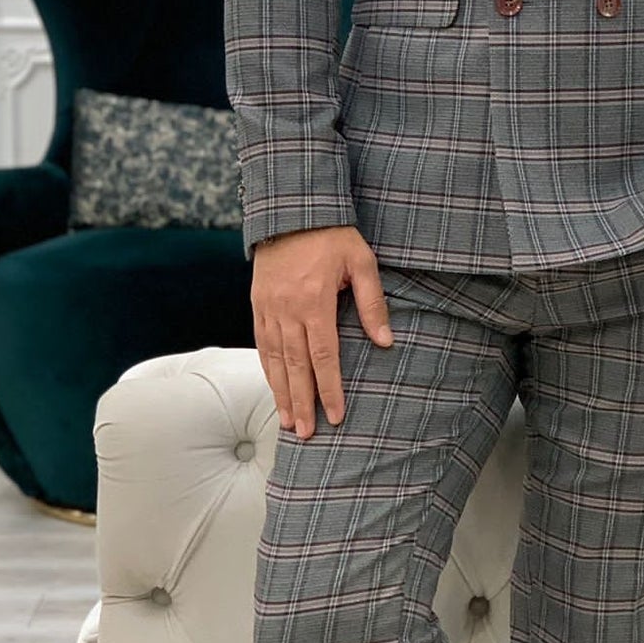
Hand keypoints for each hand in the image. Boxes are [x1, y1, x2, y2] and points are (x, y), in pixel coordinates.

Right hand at [252, 225, 391, 439]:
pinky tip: (274, 388)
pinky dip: (267, 369)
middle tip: (307, 433)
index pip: (323, 356)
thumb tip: (385, 342)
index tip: (336, 415)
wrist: (291, 209)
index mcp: (314, 300)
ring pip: (274, 359)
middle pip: (295, 366)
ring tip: (289, 421)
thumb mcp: (362, 262)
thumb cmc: (333, 235)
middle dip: (303, 402)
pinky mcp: (257, 303)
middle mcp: (287, 308)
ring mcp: (268, 307)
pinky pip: (261, 343)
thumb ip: (372, 303)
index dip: (330, 388)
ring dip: (281, 393)